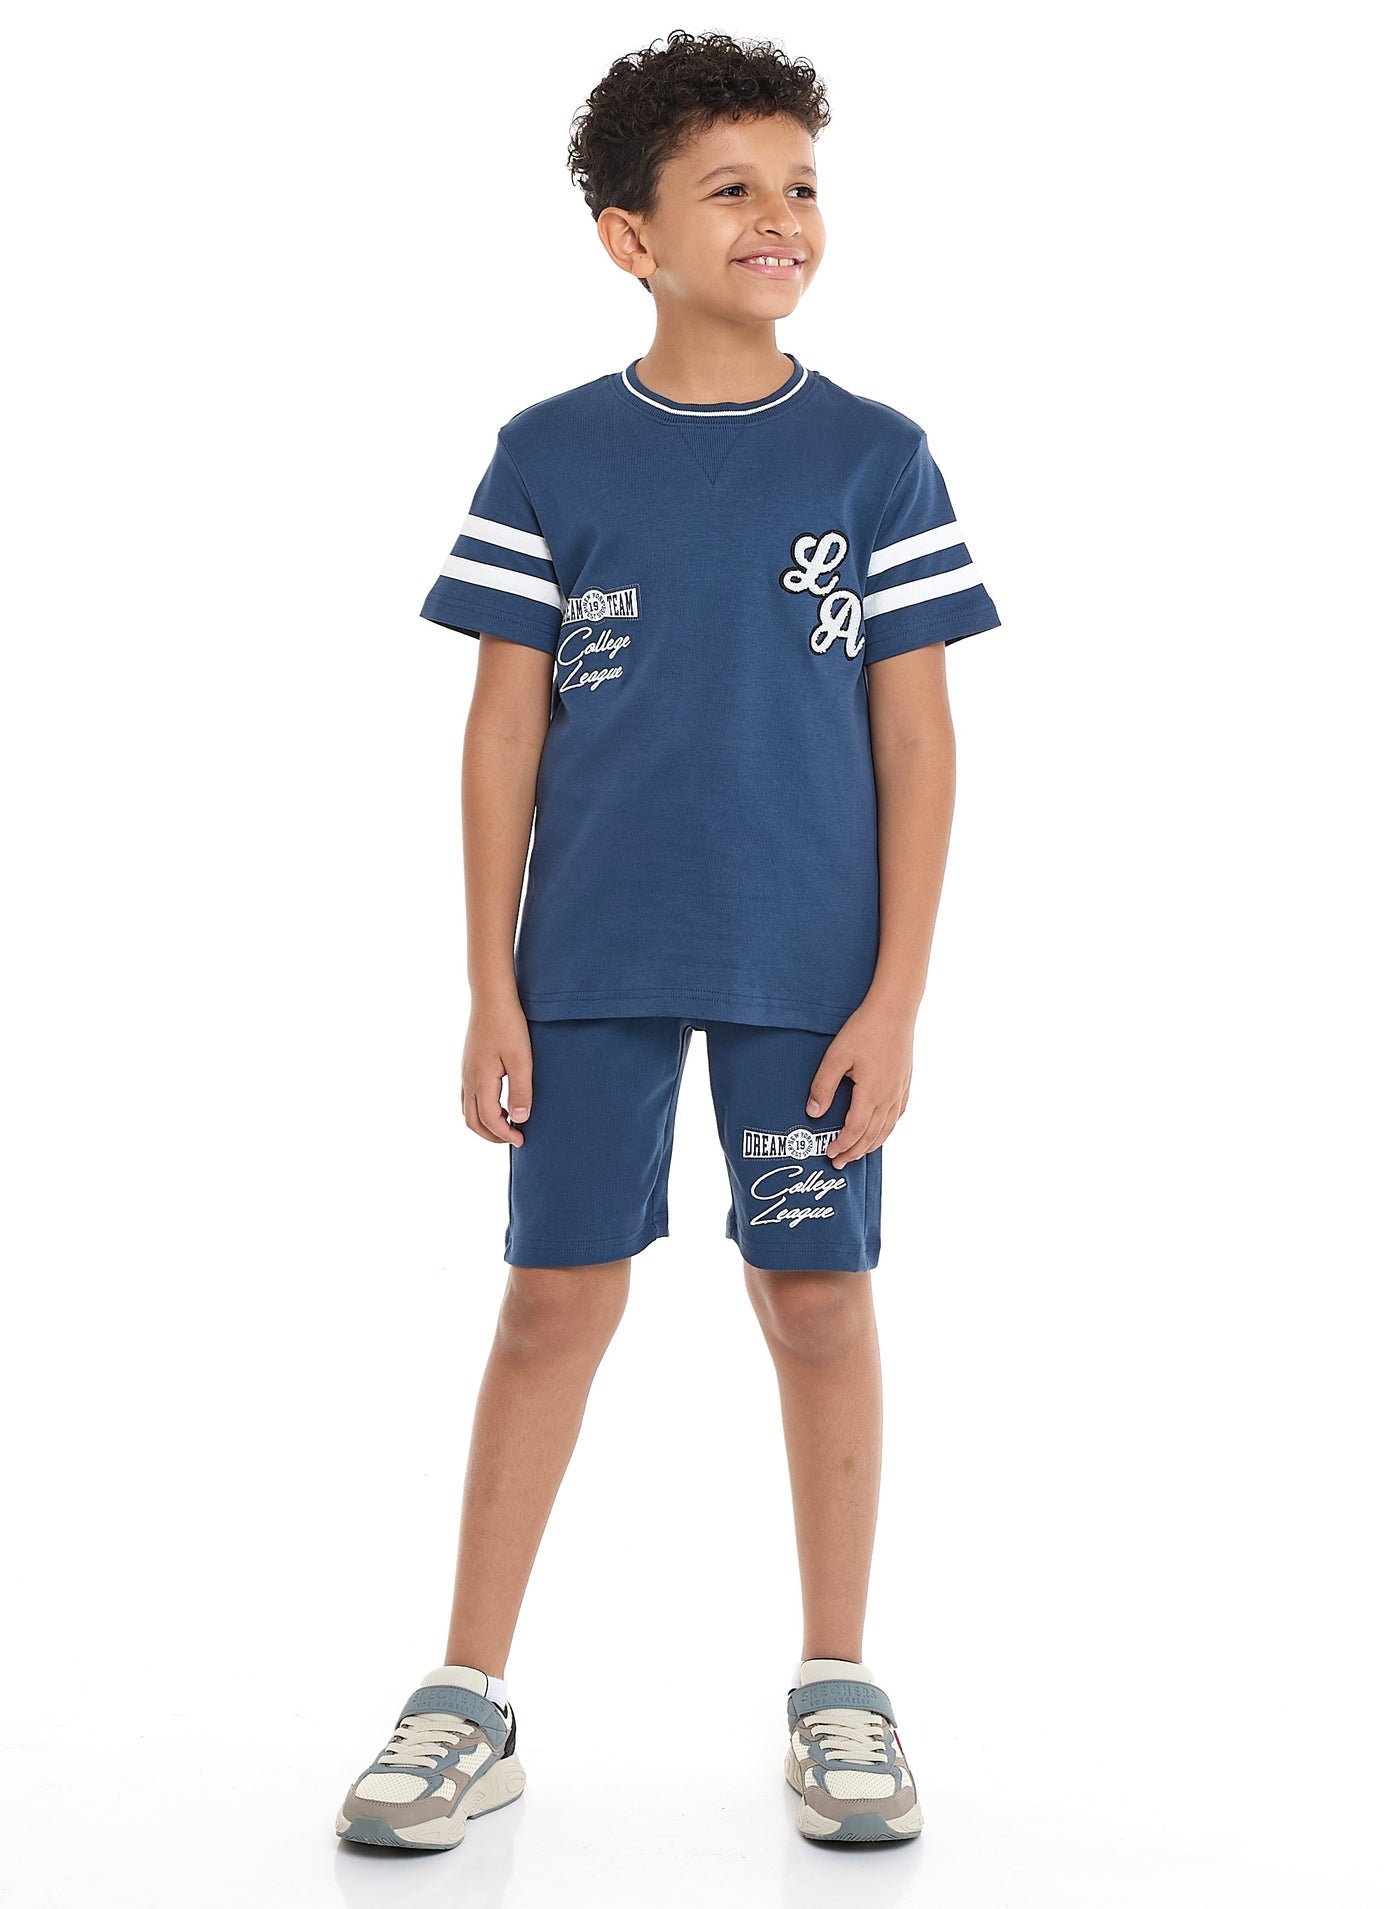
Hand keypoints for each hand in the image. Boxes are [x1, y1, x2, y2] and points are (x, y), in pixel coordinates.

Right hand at [461, 1000, 532, 1146]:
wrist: (491, 998)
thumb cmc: (509, 1026)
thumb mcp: (521, 1060)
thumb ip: (521, 1091)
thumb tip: (519, 1120)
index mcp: (481, 1081)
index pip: (490, 1121)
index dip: (505, 1135)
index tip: (522, 1140)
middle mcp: (468, 1080)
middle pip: (473, 1121)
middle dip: (492, 1136)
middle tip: (515, 1138)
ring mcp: (465, 1072)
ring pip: (467, 1110)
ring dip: (485, 1123)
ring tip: (508, 1123)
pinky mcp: (468, 1065)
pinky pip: (467, 1097)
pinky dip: (480, 1109)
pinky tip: (498, 1103)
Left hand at [806, 994, 915, 1169]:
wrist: (895, 1010)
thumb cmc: (864, 1029)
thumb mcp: (836, 1056)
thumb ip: (823, 1086)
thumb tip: (814, 1113)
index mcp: (871, 1094)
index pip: (855, 1131)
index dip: (842, 1146)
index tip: (829, 1154)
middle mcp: (889, 1097)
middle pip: (872, 1135)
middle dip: (855, 1152)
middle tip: (840, 1162)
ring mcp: (900, 1091)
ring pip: (887, 1128)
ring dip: (872, 1144)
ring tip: (859, 1153)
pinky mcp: (905, 1082)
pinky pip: (897, 1115)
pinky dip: (887, 1128)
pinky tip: (882, 1129)